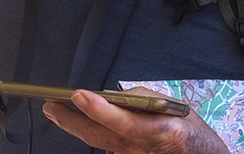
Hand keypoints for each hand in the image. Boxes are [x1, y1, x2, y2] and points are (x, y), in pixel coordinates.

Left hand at [42, 88, 231, 153]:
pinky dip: (96, 135)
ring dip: (77, 126)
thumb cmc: (193, 137)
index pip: (122, 122)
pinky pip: (107, 148)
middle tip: (51, 106)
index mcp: (160, 132)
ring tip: (58, 111)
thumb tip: (115, 96)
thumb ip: (145, 99)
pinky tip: (81, 123)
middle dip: (70, 120)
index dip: (98, 109)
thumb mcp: (176, 109)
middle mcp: (142, 150)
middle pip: (99, 136)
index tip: (78, 95)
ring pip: (98, 142)